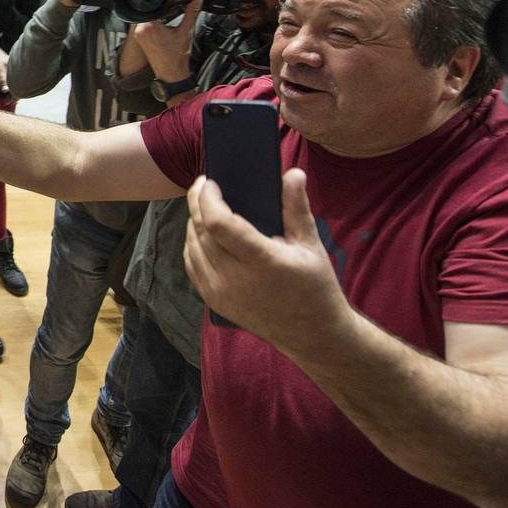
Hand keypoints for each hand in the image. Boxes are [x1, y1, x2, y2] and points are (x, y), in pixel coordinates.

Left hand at [130, 0, 199, 79]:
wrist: (171, 74)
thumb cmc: (176, 57)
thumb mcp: (186, 32)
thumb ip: (191, 13)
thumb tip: (197, 0)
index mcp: (150, 26)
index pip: (155, 5)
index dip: (165, 2)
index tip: (173, 5)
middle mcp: (140, 30)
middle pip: (149, 10)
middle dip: (161, 10)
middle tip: (171, 14)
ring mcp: (138, 34)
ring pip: (146, 17)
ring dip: (157, 16)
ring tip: (167, 22)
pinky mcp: (140, 38)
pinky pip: (145, 24)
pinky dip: (154, 23)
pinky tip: (163, 29)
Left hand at [184, 170, 349, 352]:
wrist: (311, 334)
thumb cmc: (314, 286)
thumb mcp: (310, 244)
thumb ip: (296, 207)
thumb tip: (293, 173)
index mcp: (262, 262)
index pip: (218, 224)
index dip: (208, 199)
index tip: (210, 181)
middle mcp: (235, 279)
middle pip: (200, 231)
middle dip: (197, 202)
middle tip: (204, 184)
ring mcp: (221, 293)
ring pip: (192, 246)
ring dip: (193, 221)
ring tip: (204, 204)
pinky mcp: (214, 301)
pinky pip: (192, 264)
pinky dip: (192, 244)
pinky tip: (201, 231)